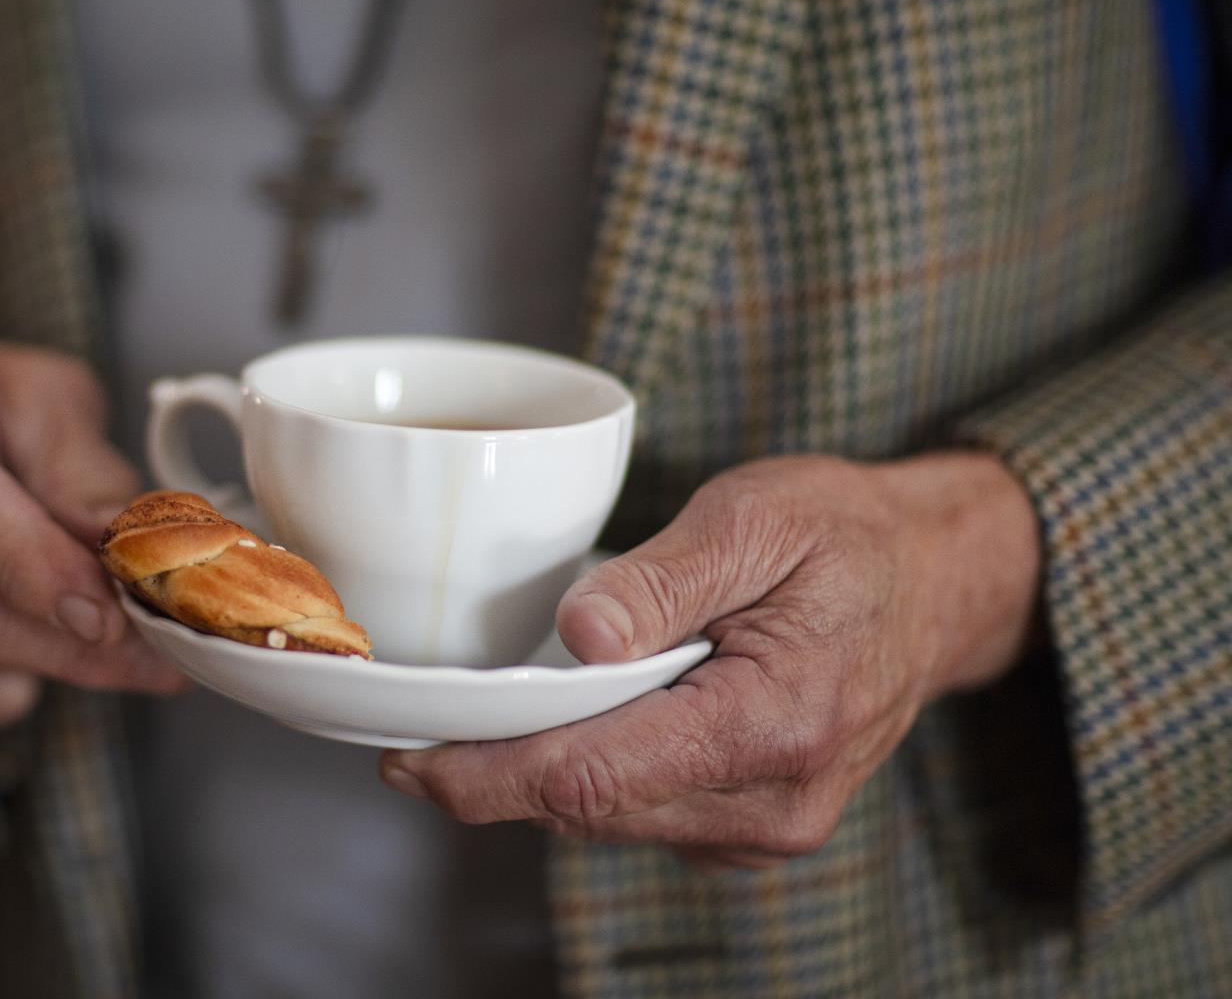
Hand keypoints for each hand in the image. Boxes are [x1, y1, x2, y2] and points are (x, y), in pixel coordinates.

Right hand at [0, 340, 186, 732]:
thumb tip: (124, 547)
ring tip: (121, 643)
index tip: (110, 611)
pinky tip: (34, 642)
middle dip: (70, 640)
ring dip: (51, 664)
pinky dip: (5, 685)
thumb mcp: (41, 398)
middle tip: (159, 651)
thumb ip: (82, 467)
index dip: (34, 568)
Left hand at [380, 453, 1040, 868]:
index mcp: (773, 724)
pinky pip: (643, 812)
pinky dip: (590, 775)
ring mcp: (767, 826)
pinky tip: (569, 724)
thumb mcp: (757, 517)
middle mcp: (774, 801)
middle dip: (495, 775)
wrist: (933, 582)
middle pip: (591, 809)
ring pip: (610, 819)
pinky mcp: (753, 825)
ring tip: (483, 721)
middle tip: (417, 733)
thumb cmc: (845, 537)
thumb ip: (664, 580)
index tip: (410, 761)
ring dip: (539, 776)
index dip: (489, 776)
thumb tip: (578, 632)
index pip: (596, 777)